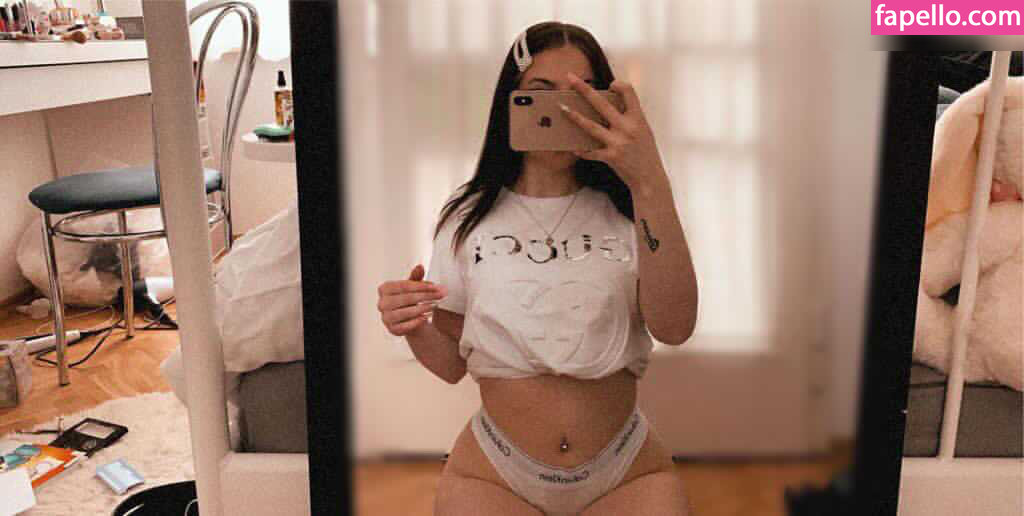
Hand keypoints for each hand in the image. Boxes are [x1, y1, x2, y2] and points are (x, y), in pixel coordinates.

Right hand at [377, 264, 446, 335]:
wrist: (409, 319)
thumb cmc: (410, 300)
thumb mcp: (413, 287)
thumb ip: (416, 277)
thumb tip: (420, 266)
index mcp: (384, 289)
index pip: (404, 286)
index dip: (421, 285)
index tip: (436, 286)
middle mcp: (382, 303)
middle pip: (406, 298)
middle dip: (426, 296)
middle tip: (440, 294)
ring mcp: (386, 318)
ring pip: (406, 312)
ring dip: (423, 308)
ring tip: (435, 305)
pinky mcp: (392, 330)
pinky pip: (406, 326)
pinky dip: (418, 321)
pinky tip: (427, 316)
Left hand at [561, 72, 667, 190]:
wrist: (650, 178)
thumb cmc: (647, 153)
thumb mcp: (645, 130)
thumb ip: (631, 117)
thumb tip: (615, 105)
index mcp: (638, 118)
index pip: (629, 92)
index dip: (618, 84)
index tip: (610, 84)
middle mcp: (627, 128)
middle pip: (601, 103)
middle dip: (583, 89)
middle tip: (570, 78)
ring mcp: (618, 142)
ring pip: (590, 126)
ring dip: (574, 116)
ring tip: (562, 108)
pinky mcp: (610, 157)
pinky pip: (590, 152)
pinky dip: (581, 150)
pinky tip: (573, 148)